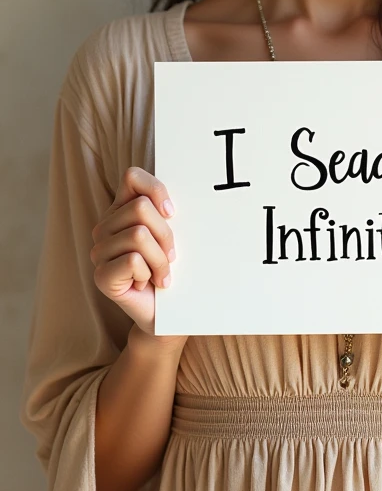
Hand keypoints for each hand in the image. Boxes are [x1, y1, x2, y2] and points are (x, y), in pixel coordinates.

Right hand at [90, 166, 187, 342]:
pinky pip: (133, 260)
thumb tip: (173, 204)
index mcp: (121, 210)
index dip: (156, 190)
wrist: (167, 313)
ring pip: (138, 235)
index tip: (172, 213)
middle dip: (165, 235)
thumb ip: (166, 212)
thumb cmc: (170, 269)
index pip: (132, 177)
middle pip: (141, 208)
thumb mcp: (172, 234)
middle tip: (170, 257)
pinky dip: (149, 273)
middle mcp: (105, 227)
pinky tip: (147, 284)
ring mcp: (99, 252)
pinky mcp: (101, 276)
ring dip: (160, 259)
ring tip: (160, 273)